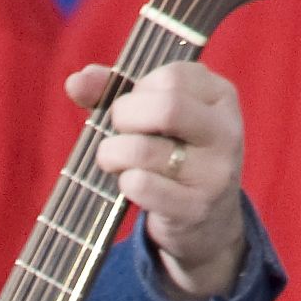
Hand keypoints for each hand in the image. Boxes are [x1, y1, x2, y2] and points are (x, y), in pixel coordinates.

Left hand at [69, 57, 247, 299]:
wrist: (207, 224)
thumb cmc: (175, 156)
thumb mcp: (157, 118)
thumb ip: (115, 91)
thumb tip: (75, 82)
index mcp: (220, 97)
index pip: (172, 76)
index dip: (139, 88)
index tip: (136, 105)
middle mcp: (225, 131)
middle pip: (166, 108)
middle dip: (124, 116)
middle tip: (118, 130)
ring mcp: (214, 173)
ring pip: (144, 150)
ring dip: (113, 153)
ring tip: (113, 159)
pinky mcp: (195, 208)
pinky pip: (142, 186)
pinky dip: (124, 182)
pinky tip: (129, 184)